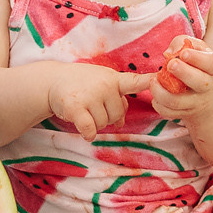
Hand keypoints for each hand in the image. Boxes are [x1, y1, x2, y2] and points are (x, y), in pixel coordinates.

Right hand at [40, 62, 157, 138]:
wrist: (54, 81)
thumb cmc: (82, 83)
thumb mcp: (102, 84)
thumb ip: (116, 100)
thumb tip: (121, 122)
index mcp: (114, 79)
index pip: (134, 81)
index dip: (148, 81)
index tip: (159, 79)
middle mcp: (104, 85)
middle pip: (117, 115)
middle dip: (107, 115)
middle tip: (93, 105)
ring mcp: (90, 96)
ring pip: (104, 124)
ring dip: (96, 123)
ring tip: (85, 109)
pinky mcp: (76, 108)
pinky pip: (90, 130)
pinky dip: (88, 133)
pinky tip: (83, 127)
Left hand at [150, 35, 212, 123]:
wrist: (210, 96)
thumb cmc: (199, 66)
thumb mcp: (196, 50)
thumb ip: (183, 43)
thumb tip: (170, 52)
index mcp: (212, 68)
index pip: (210, 63)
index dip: (197, 58)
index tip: (184, 53)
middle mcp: (207, 86)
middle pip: (198, 82)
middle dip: (182, 72)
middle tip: (169, 64)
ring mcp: (196, 102)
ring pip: (178, 101)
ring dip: (162, 92)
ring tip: (153, 81)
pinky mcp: (185, 113)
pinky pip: (169, 113)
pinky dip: (159, 105)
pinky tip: (155, 96)